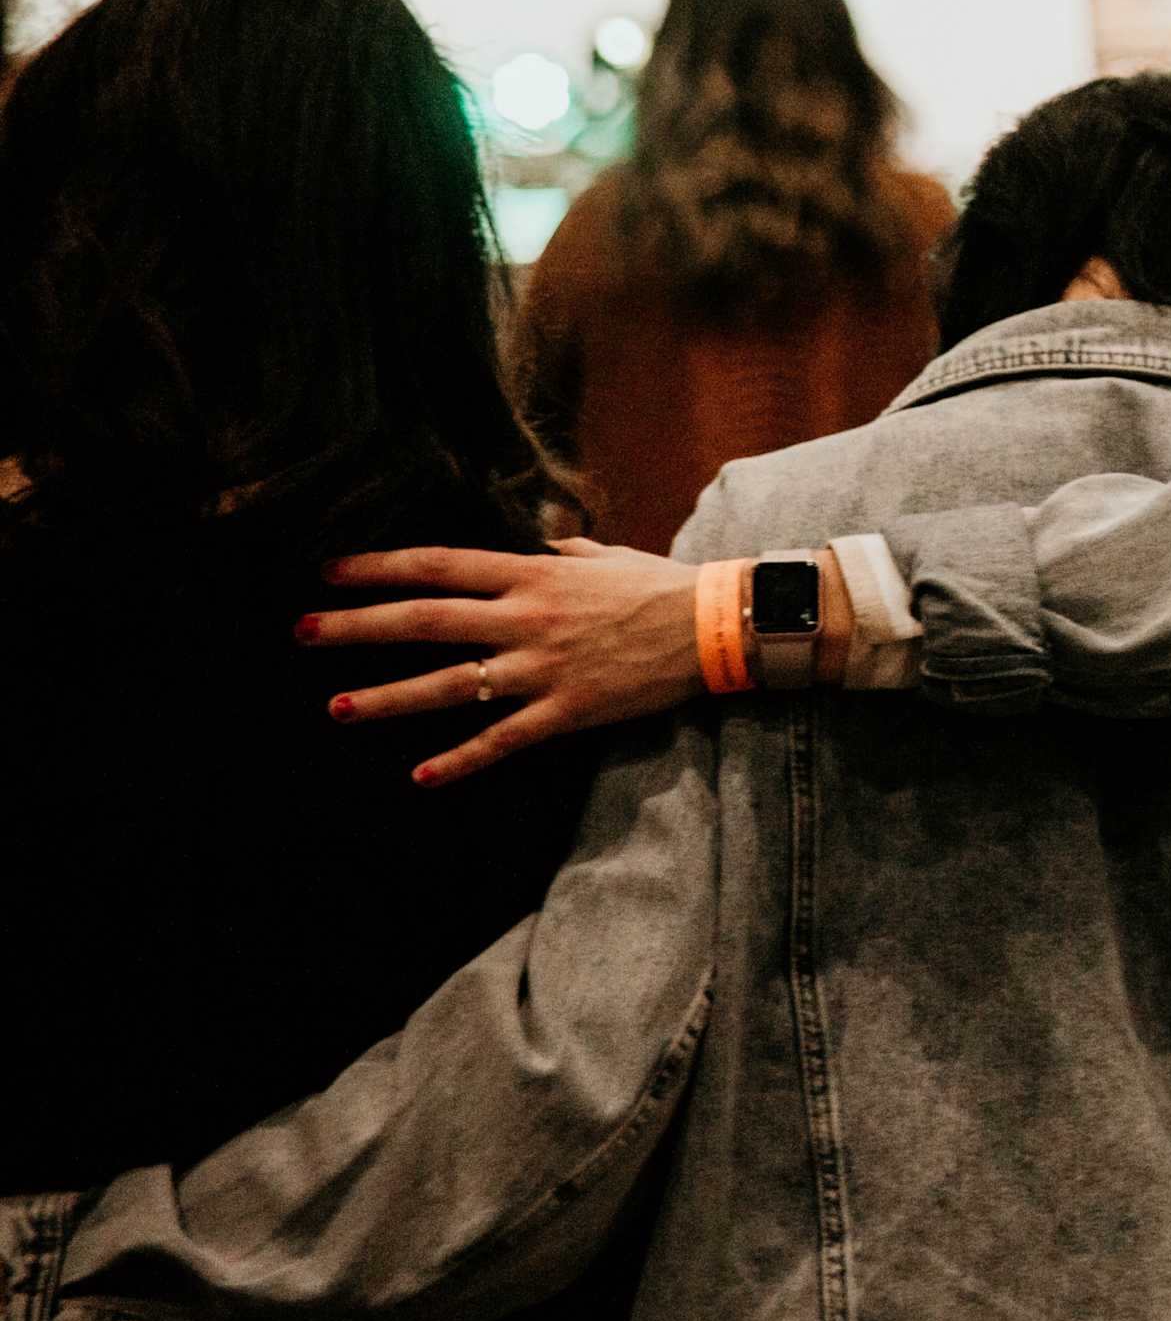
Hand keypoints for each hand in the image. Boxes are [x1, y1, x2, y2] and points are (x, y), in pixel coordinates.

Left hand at [303, 541, 706, 785]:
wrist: (717, 626)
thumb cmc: (664, 586)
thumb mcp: (608, 556)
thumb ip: (567, 551)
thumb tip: (544, 543)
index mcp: (533, 574)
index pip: (439, 565)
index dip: (379, 568)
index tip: (330, 571)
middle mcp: (526, 618)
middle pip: (425, 620)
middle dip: (357, 626)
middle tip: (302, 632)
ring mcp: (542, 667)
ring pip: (450, 685)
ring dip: (387, 697)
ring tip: (337, 708)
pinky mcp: (565, 710)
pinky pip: (501, 740)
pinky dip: (459, 760)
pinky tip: (421, 776)